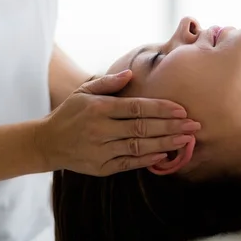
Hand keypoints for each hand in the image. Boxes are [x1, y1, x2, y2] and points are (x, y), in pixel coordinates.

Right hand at [34, 69, 200, 175]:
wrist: (47, 143)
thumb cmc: (71, 113)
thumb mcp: (84, 91)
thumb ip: (108, 82)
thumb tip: (131, 73)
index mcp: (98, 109)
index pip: (136, 108)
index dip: (161, 109)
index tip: (182, 109)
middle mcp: (100, 130)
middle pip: (142, 128)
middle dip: (171, 127)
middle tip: (194, 126)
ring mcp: (100, 150)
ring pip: (138, 147)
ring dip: (165, 144)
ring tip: (186, 140)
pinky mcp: (101, 168)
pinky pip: (129, 164)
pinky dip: (147, 160)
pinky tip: (165, 155)